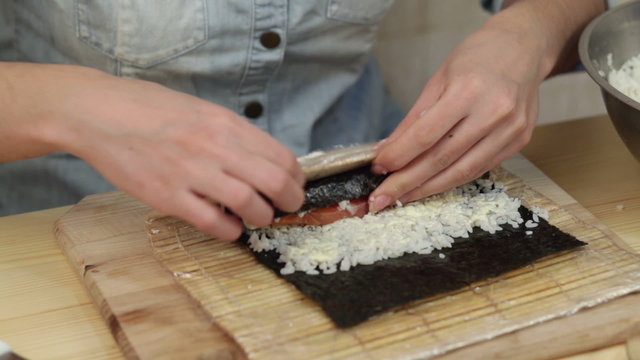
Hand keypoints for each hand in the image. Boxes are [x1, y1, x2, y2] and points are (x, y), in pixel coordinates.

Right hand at [47, 66, 303, 239]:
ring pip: (249, 204)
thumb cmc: (150, 109)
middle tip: (285, 207)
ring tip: (257, 217)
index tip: (293, 185)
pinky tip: (229, 227)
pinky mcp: (167, 196)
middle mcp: (215, 146)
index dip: (296, 177)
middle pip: (275, 181)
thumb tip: (262, 159)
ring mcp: (192, 172)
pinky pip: (212, 222)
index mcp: (226, 123)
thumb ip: (232, 133)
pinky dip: (230, 230)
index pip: (281, 156)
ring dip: (262, 217)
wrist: (99, 112)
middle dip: (289, 200)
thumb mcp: (201, 110)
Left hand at [369, 19, 545, 211]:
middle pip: (442, 159)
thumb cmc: (476, 58)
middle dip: (407, 182)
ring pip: (462, 172)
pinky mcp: (520, 141)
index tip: (377, 169)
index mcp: (468, 90)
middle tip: (381, 199)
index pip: (426, 135)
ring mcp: (510, 130)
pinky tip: (431, 186)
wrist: (523, 47)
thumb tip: (386, 151)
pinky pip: (479, 169)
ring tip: (402, 198)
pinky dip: (452, 180)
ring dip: (428, 189)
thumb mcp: (438, 80)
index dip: (399, 156)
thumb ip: (413, 119)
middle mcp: (493, 112)